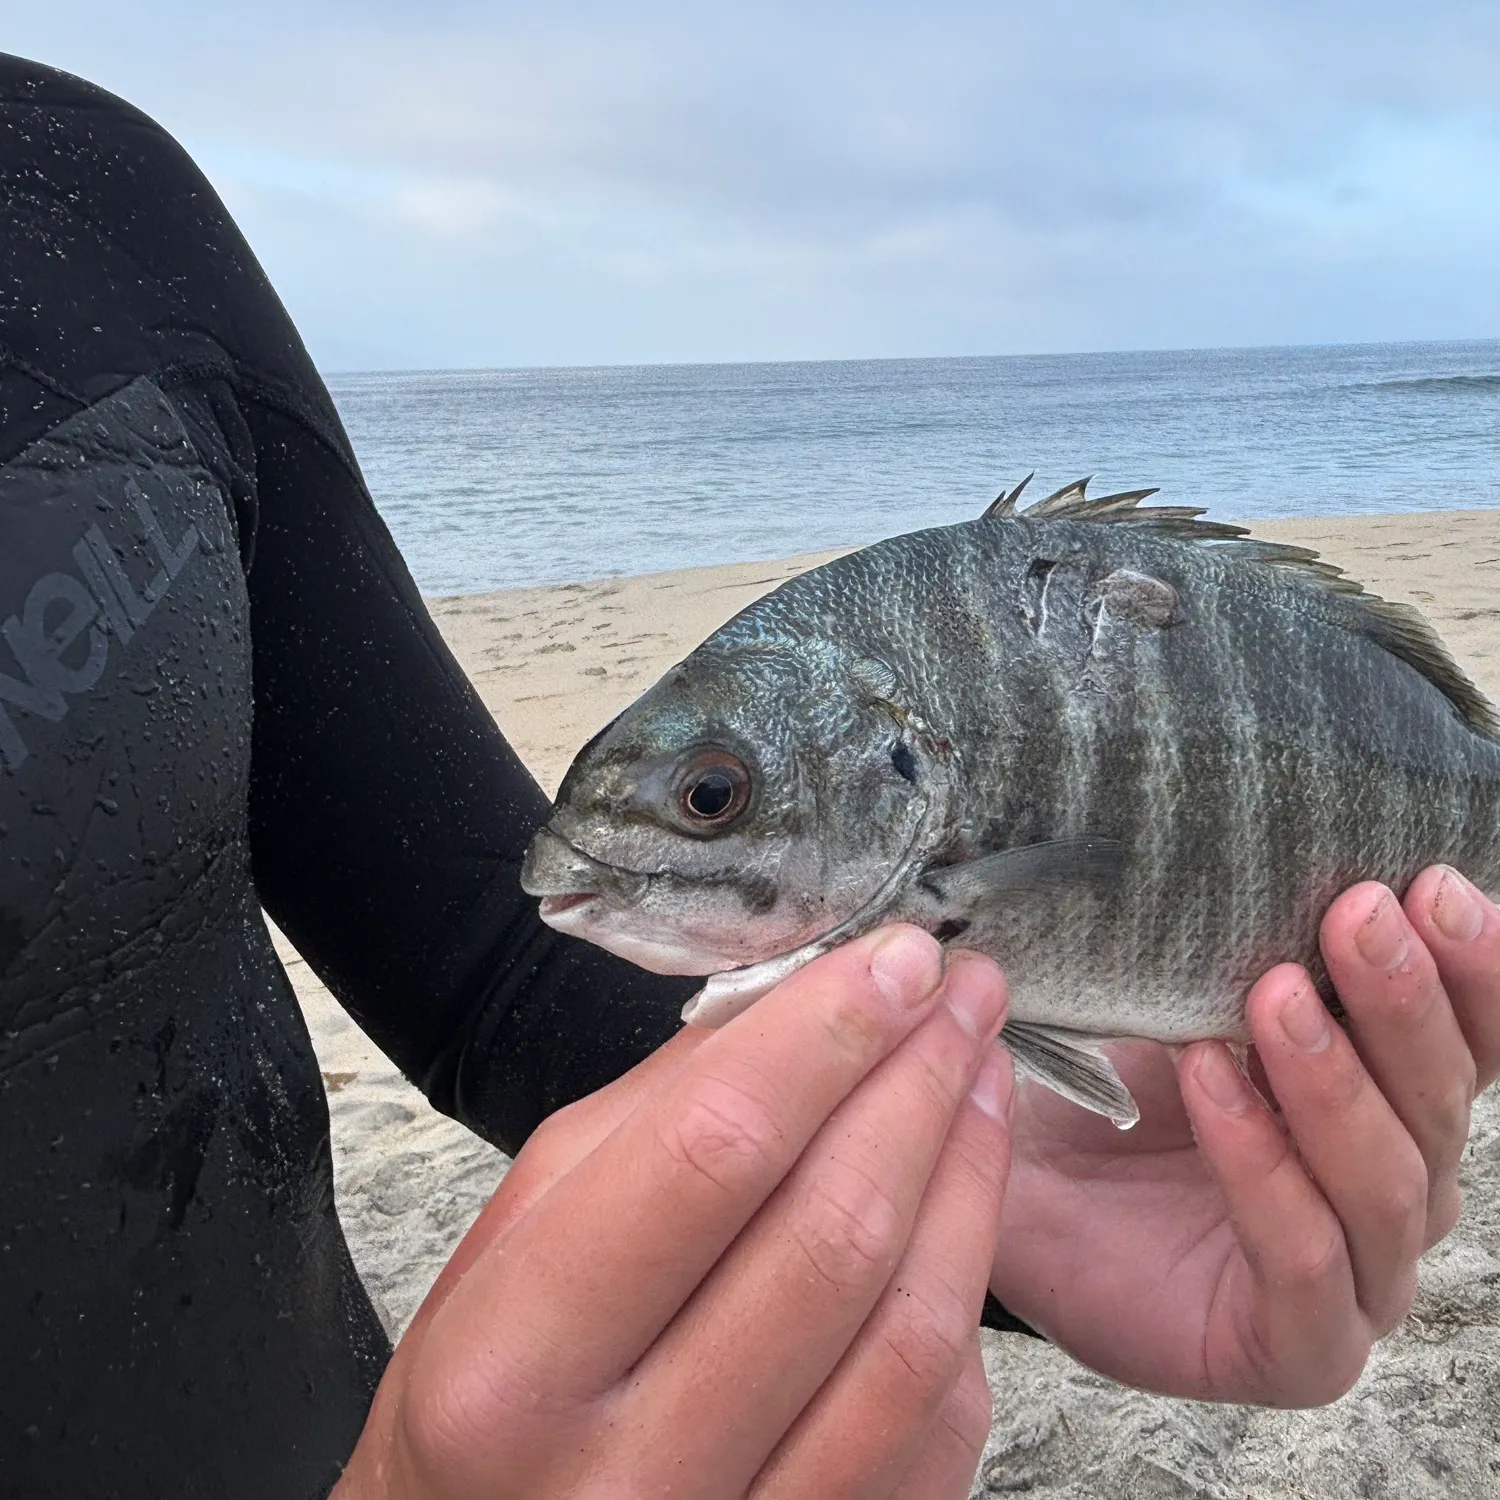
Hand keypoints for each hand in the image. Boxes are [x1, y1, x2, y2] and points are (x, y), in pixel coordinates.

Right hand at [336, 929, 1015, 1499]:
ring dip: (968, 1175)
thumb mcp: (511, 1246)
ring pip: (909, 1335)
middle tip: (960, 990)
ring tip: (983, 1073)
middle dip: (915, 1082)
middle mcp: (629, 1477)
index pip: (709, 1156)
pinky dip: (963, 1294)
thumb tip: (790, 1007)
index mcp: (516, 1369)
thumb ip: (644, 1123)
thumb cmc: (487, 1403)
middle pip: (829, 1237)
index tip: (892, 958)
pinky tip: (964, 1204)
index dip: (822, 1039)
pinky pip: (938, 1424)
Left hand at [988, 865, 1497, 1405]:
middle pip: (1442, 1103)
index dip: (1474, 969)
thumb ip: (1244, 946)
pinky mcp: (1299, 1345)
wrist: (1016, 1194)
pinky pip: (1302, 1253)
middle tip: (1358, 912)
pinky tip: (1210, 1080)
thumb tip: (1268, 835)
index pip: (1471, 1042)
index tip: (1435, 884)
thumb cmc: (1110, 1094)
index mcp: (1392, 1107)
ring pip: (1389, 1182)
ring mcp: (1361, 1278)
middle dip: (1404, 1002)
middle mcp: (1396, 1192)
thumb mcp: (1182, 1002)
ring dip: (1333, 1078)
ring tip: (1274, 992)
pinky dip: (1262, 1163)